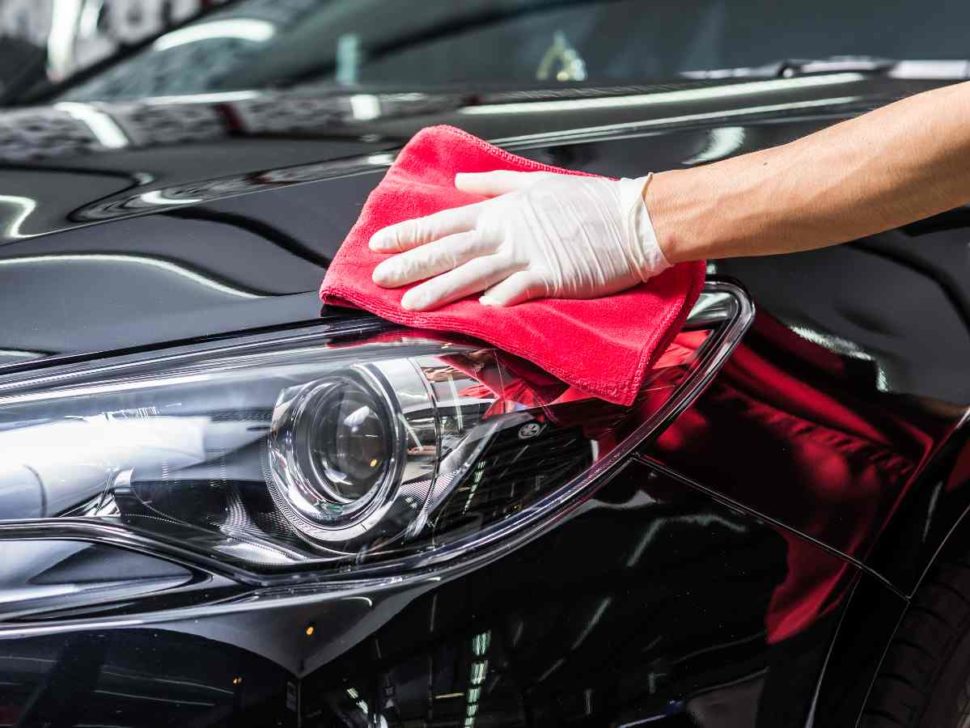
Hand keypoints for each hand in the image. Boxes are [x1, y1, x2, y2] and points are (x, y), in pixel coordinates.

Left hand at [368, 170, 669, 310]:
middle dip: (410, 264)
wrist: (634, 218)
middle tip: (378, 278)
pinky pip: (518, 289)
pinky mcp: (551, 275)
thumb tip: (461, 182)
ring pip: (473, 272)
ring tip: (410, 303)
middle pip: (449, 250)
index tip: (380, 243)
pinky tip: (477, 313)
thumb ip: (494, 185)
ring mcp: (528, 254)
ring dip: (440, 289)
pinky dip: (498, 300)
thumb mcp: (537, 183)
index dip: (410, 234)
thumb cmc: (591, 204)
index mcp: (502, 211)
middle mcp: (507, 231)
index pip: (445, 222)